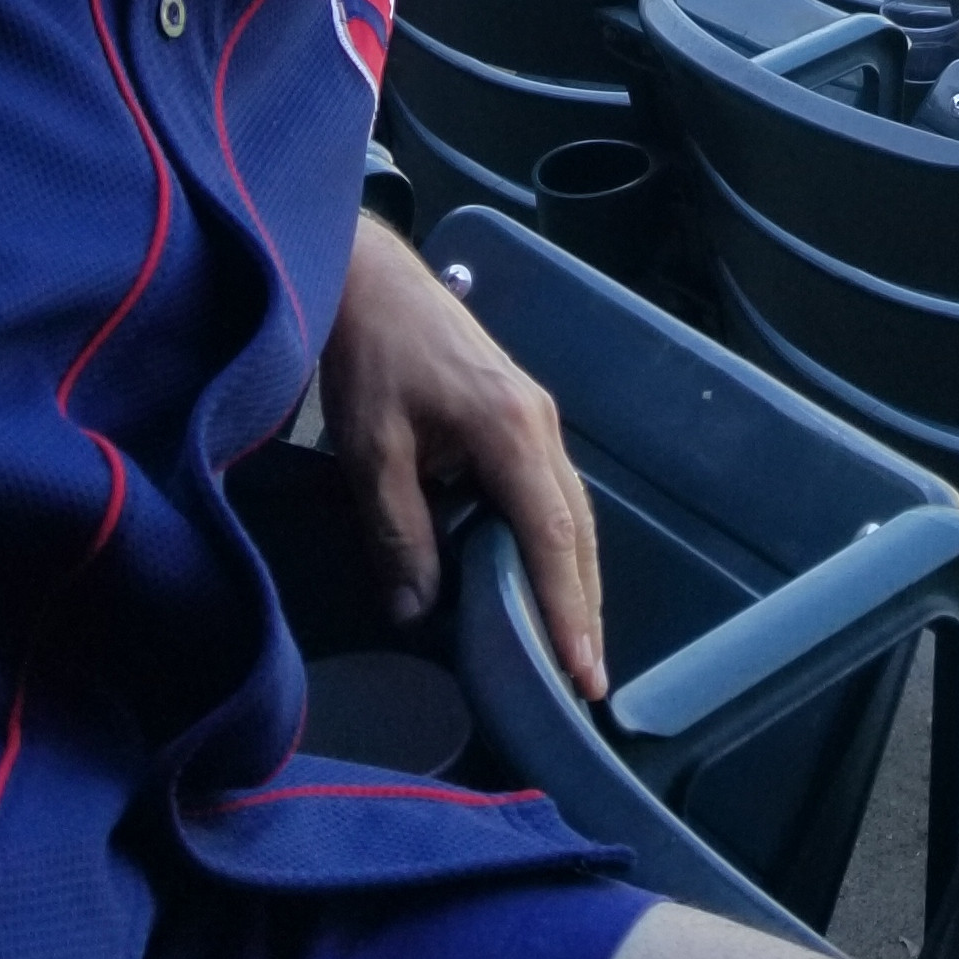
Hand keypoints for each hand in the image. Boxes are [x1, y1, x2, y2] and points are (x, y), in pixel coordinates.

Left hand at [319, 214, 606, 699]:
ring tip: (574, 644)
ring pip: (570, 510)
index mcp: (510, 431)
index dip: (567, 608)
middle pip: (578, 528)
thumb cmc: (370, 356)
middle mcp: (539, 423)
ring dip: (575, 577)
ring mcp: (534, 413)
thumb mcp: (371, 449)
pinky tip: (542, 576)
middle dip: (585, 605)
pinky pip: (551, 490)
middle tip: (590, 681)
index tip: (582, 671)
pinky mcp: (518, 411)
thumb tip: (419, 612)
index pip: (552, 537)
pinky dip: (556, 543)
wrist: (368, 277)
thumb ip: (398, 532)